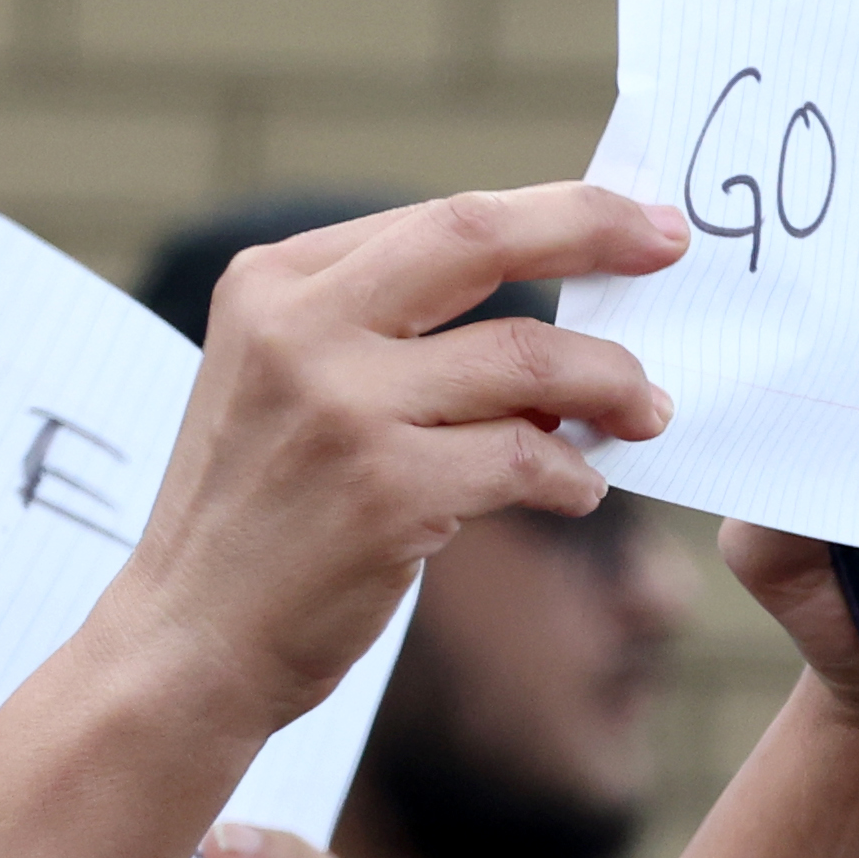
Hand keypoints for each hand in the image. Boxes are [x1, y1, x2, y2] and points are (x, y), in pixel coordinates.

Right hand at [111, 187, 689, 730]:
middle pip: (477, 237)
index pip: (439, 220)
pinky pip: (525, 457)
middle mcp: (300, 328)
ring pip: (526, 359)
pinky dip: (573, 474)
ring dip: (610, 383)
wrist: (187, 644)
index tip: (630, 220)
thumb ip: (386, 334)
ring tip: (648, 411)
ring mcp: (341, 408)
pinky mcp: (385, 492)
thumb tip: (553, 322)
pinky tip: (580, 489)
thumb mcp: (286, 388)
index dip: (551, 213)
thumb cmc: (258, 522)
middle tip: (671, 246)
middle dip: (591, 230)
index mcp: (273, 284)